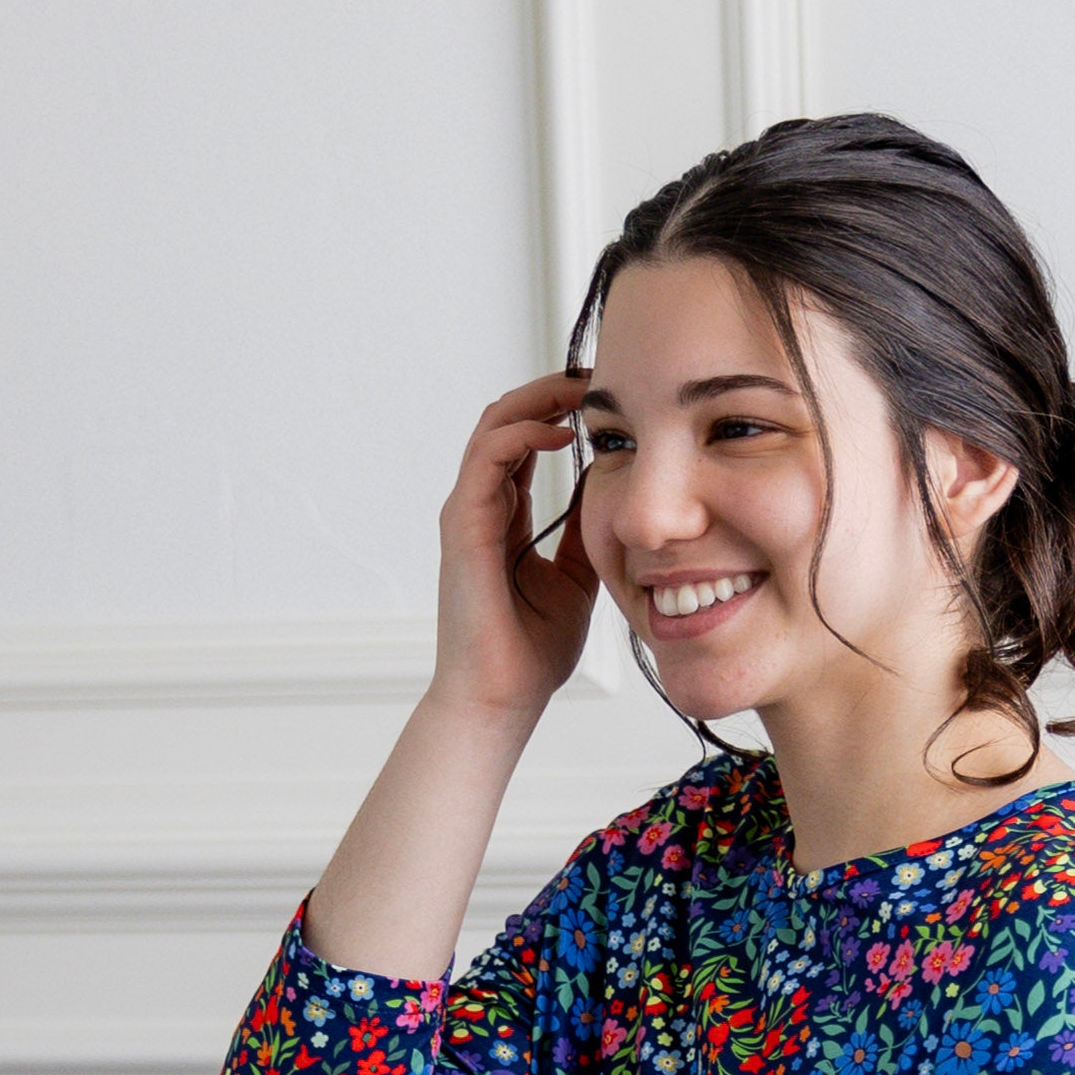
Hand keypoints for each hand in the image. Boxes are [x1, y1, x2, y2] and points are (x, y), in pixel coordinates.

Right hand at [431, 370, 599, 733]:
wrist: (503, 697)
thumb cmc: (532, 650)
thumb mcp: (577, 575)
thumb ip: (584, 529)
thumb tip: (611, 483)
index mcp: (504, 518)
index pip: (524, 441)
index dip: (559, 410)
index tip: (605, 398)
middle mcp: (480, 507)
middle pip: (505, 421)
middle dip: (549, 390)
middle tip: (597, 377)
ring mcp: (467, 513)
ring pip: (493, 426)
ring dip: (538, 398)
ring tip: (582, 389)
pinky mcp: (463, 525)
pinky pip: (488, 458)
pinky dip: (523, 433)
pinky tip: (561, 431)